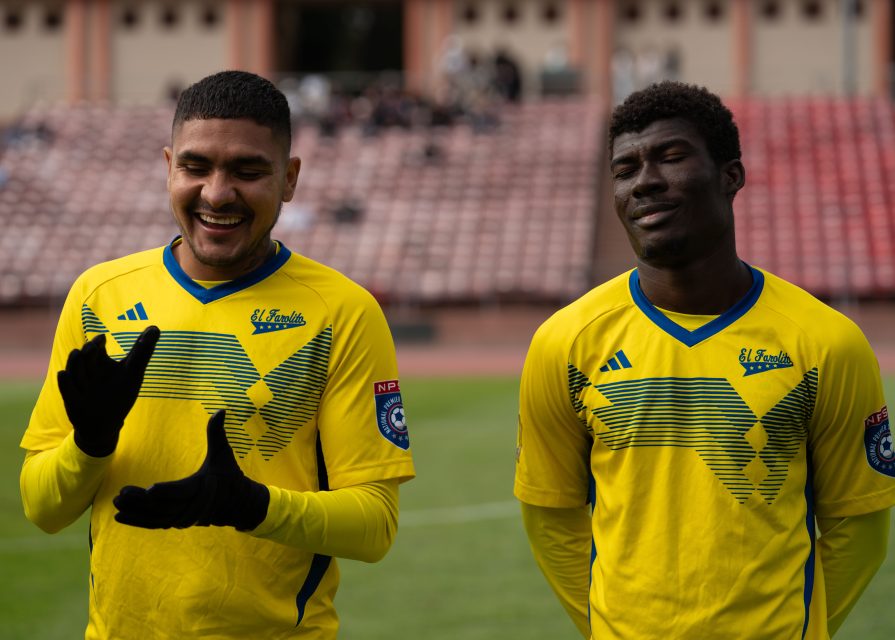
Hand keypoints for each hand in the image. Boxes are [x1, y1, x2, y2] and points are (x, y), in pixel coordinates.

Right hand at [58, 326, 159, 456]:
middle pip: (84, 357)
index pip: (97, 348)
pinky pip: (65, 390)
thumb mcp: (133, 373)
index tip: (103, 338)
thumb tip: (155, 327)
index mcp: (100, 362)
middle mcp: (87, 371)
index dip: (98, 342)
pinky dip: (64, 382)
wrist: (105, 424)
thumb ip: (142, 351)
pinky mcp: (72, 401)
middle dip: (87, 351)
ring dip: (74, 362)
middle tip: (92, 347)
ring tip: (78, 353)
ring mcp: (79, 386)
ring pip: (72, 370)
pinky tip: (64, 374)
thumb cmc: (119, 394)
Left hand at [113, 410, 269, 530]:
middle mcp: (192, 506)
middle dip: (141, 502)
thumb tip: (221, 409)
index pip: (182, 491)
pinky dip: (138, 522)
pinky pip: (155, 524)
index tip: (150, 489)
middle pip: (163, 506)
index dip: (166, 491)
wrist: (240, 505)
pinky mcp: (177, 522)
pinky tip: (120, 517)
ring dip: (136, 513)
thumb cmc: (229, 476)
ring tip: (116, 504)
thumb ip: (217, 432)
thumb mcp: (224, 453)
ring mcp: (184, 517)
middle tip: (120, 494)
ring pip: (156, 517)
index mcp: (202, 488)